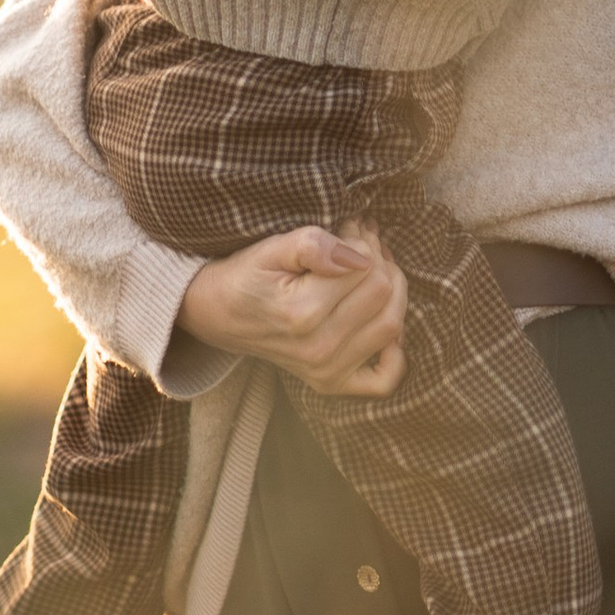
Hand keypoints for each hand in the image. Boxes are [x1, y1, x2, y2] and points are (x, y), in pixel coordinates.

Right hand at [177, 227, 409, 396]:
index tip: (345, 231)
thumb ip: (314, 244)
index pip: (368, 267)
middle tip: (359, 245)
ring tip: (370, 271)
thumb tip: (359, 256)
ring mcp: (326, 371)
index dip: (362, 241)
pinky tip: (380, 322)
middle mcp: (317, 349)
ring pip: (392, 325)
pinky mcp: (331, 383)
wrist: (219, 314)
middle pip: (383, 293)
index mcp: (302, 312)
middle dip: (378, 260)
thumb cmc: (249, 275)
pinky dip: (395, 354)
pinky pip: (383, 380)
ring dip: (391, 291)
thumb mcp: (273, 247)